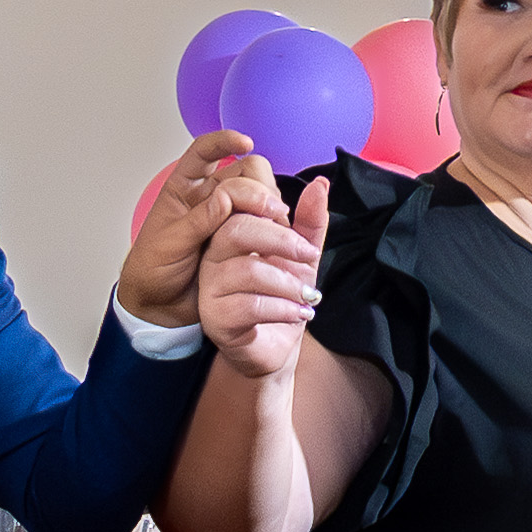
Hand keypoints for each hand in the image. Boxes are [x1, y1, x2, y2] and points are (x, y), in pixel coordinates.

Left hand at [119, 135, 268, 327]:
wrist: (159, 307)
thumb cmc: (153, 272)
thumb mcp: (170, 245)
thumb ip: (198, 221)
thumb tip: (225, 196)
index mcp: (183, 190)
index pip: (204, 152)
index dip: (224, 141)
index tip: (245, 143)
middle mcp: (208, 198)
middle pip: (244, 172)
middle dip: (259, 185)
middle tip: (268, 210)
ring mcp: (227, 218)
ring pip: (259, 196)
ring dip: (270, 206)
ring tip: (275, 228)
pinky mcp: (242, 239)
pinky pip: (264, 224)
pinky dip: (274, 227)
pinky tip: (279, 237)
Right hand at [201, 176, 331, 376]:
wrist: (277, 348)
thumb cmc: (284, 299)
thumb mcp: (303, 257)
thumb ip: (309, 222)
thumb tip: (320, 183)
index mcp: (230, 236)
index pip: (239, 204)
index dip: (271, 210)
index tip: (301, 236)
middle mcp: (213, 258)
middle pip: (236, 230)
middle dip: (281, 241)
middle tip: (309, 257)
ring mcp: (210, 289)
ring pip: (247, 271)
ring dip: (287, 284)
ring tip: (308, 297)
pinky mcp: (215, 319)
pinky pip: (250, 305)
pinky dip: (283, 309)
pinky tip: (298, 314)